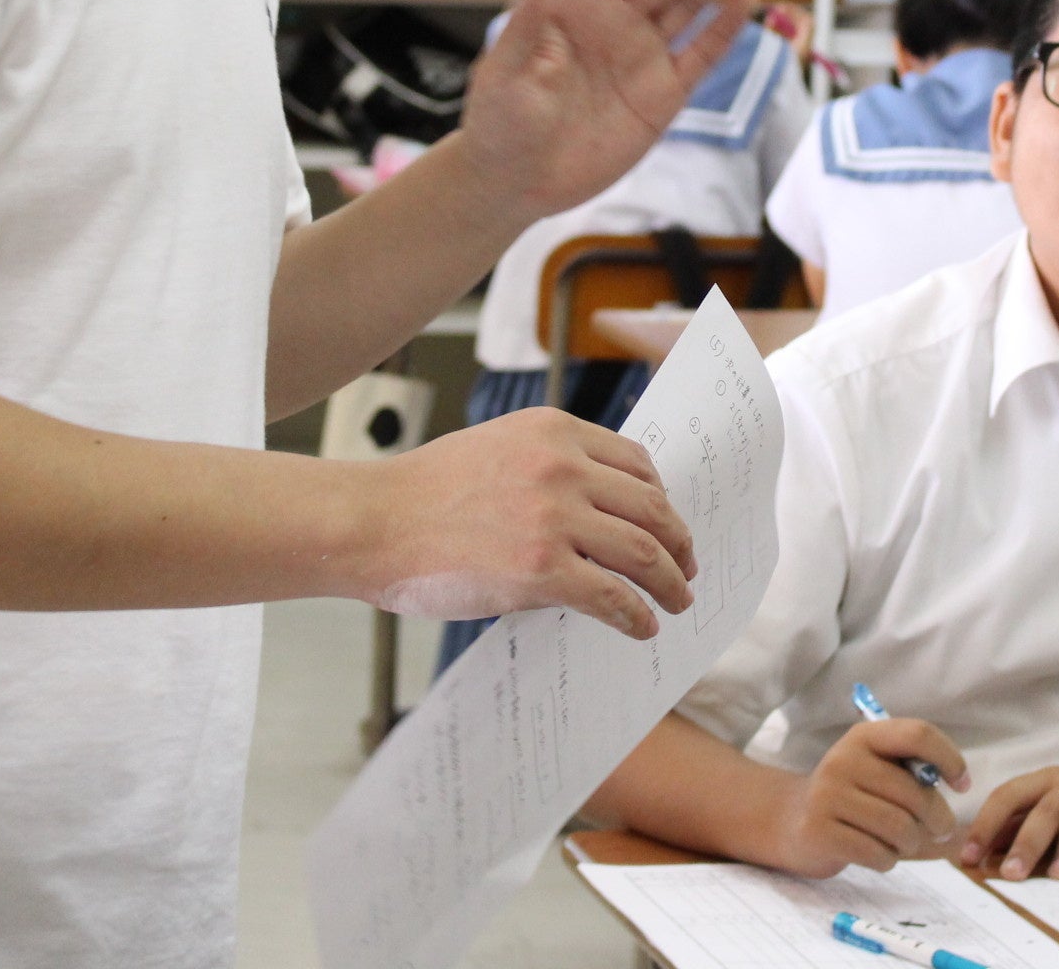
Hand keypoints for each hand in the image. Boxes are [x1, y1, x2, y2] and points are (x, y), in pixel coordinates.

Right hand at [358, 407, 697, 638]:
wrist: (372, 523)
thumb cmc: (423, 493)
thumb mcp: (496, 450)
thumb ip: (550, 467)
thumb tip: (601, 517)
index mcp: (554, 431)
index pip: (637, 464)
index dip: (661, 500)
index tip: (668, 526)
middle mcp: (563, 466)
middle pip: (652, 507)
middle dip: (679, 543)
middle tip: (687, 569)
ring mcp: (554, 517)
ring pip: (645, 551)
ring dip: (671, 581)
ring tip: (677, 601)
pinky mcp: (541, 569)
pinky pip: (613, 596)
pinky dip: (638, 616)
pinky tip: (641, 627)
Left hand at [458, 0, 763, 220]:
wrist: (517, 185)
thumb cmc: (499, 123)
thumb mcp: (504, 71)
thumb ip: (528, 22)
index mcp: (573, 7)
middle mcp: (614, 23)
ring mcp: (642, 57)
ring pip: (690, 6)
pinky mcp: (662, 97)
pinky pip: (699, 57)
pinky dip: (722, 31)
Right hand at [762, 719, 970, 877]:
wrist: (792, 820)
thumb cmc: (852, 795)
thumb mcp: (876, 768)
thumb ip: (912, 768)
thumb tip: (959, 782)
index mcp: (864, 736)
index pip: (918, 734)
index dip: (950, 758)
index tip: (962, 784)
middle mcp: (843, 759)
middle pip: (914, 792)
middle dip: (939, 818)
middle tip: (940, 829)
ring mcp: (828, 795)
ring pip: (899, 827)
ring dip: (912, 842)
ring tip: (905, 842)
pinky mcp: (820, 831)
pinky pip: (878, 853)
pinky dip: (889, 859)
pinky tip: (880, 854)